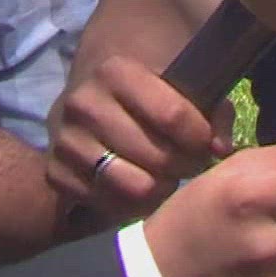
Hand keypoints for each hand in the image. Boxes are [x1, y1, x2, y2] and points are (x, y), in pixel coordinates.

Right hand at [48, 54, 234, 223]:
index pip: (172, 116)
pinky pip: (106, 205)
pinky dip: (133, 205)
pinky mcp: (55, 173)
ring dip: (160, 188)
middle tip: (190, 163)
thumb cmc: (152, 87)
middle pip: (155, 155)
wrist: (97, 93)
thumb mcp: (186, 82)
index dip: (199, 136)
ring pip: (132, 186)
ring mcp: (64, 141)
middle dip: (184, 165)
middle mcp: (83, 103)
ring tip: (169, 176)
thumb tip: (220, 150)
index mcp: (115, 71)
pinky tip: (143, 188)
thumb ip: (214, 109)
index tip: (207, 142)